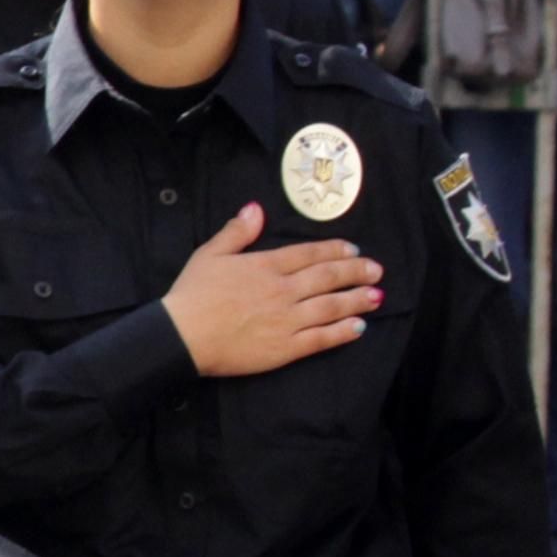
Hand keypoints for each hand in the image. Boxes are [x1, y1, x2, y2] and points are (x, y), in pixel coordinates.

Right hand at [164, 201, 382, 374]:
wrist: (180, 337)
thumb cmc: (191, 295)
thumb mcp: (208, 255)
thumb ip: (236, 232)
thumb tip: (256, 209)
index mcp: (266, 266)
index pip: (309, 254)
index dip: (335, 251)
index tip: (353, 250)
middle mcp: (283, 290)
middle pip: (328, 277)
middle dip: (356, 272)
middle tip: (376, 271)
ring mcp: (287, 320)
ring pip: (332, 306)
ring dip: (357, 300)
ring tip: (376, 296)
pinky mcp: (284, 348)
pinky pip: (320, 338)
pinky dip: (342, 332)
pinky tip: (358, 327)